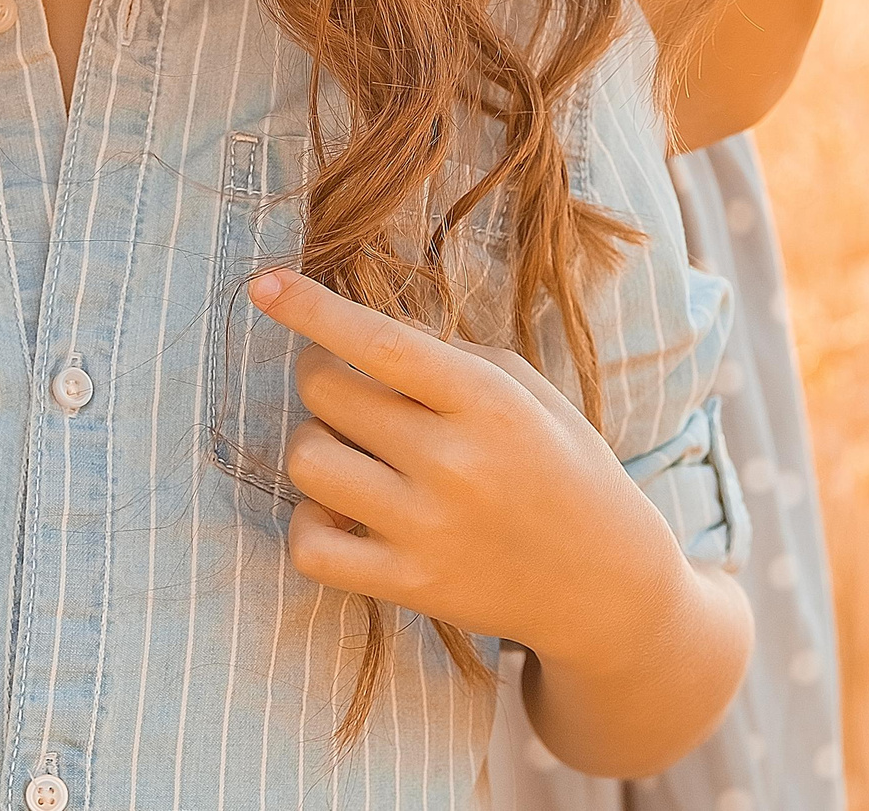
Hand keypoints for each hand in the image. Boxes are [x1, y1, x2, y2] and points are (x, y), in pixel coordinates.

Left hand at [249, 268, 692, 671]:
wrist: (604, 584)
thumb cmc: (560, 465)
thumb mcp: (524, 389)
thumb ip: (446, 355)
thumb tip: (354, 331)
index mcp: (487, 401)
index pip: (379, 341)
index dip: (312, 309)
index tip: (263, 283)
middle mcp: (453, 462)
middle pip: (326, 394)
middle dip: (322, 377)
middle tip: (352, 389)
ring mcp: (426, 529)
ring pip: (307, 462)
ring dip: (315, 445)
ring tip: (354, 452)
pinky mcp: (406, 586)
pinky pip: (308, 545)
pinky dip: (310, 522)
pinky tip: (342, 512)